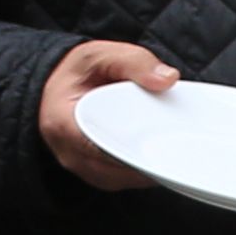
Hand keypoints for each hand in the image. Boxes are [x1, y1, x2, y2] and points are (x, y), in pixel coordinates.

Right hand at [39, 38, 177, 189]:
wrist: (57, 89)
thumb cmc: (75, 74)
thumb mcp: (99, 55)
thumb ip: (133, 62)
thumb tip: (166, 79)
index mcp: (64, 124)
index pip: (102, 147)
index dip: (134, 148)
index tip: (161, 141)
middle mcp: (70, 154)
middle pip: (118, 168)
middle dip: (148, 157)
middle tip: (177, 141)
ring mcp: (83, 168)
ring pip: (124, 179)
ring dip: (148, 165)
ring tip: (171, 144)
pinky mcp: (96, 175)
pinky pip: (124, 179)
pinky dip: (143, 167)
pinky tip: (159, 150)